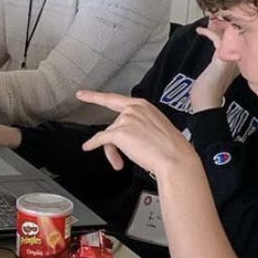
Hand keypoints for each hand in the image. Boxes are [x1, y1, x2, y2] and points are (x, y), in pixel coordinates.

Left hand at [77, 91, 197, 176]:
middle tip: (118, 157)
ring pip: (108, 136)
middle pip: (112, 125)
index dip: (95, 97)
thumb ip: (139, 123)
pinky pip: (100, 139)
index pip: (114, 99)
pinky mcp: (119, 132)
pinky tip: (88, 147)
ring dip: (113, 151)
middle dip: (114, 142)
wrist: (175, 159)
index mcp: (143, 105)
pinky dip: (93, 144)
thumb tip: (126, 135)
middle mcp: (133, 109)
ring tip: (122, 162)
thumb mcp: (156, 126)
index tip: (82, 94)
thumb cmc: (170, 147)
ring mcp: (126, 119)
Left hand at [189, 19, 238, 111]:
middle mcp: (240, 57)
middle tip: (216, 12)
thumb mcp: (217, 67)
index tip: (222, 18)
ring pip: (229, 34)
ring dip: (218, 24)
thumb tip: (218, 46)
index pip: (240, 38)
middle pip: (236, 33)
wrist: (207, 101)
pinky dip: (209, 33)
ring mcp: (233, 58)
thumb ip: (221, 56)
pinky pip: (218, 40)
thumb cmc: (209, 86)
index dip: (232, 26)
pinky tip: (200, 31)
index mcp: (241, 58)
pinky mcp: (222, 59)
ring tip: (210, 16)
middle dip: (226, 21)